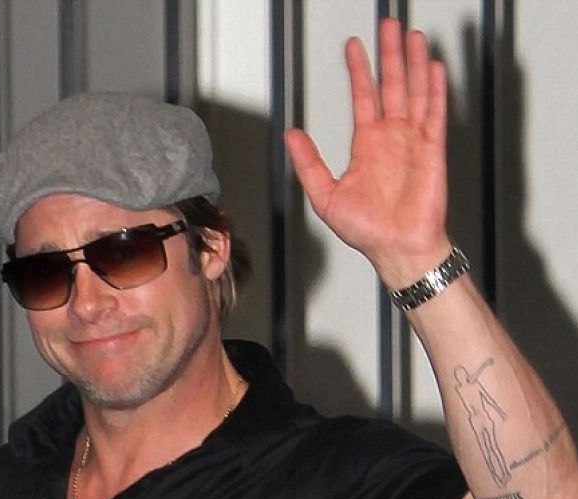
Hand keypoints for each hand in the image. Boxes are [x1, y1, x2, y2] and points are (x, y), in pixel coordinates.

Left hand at [285, 18, 450, 287]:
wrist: (397, 248)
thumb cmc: (367, 230)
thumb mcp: (325, 196)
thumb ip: (308, 163)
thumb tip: (291, 135)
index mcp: (366, 146)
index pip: (362, 97)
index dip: (358, 70)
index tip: (353, 46)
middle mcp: (390, 139)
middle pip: (390, 85)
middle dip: (388, 54)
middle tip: (386, 25)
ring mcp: (412, 141)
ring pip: (413, 91)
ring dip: (411, 63)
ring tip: (410, 35)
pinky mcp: (432, 150)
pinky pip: (434, 112)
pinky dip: (434, 89)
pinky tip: (431, 67)